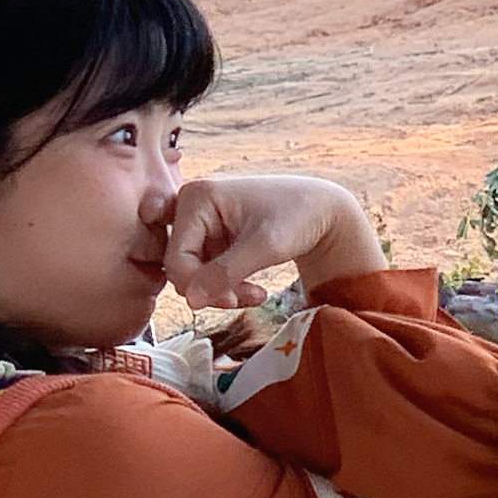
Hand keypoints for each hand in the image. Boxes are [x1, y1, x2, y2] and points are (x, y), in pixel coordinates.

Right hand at [160, 172, 381, 309]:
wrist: (320, 210)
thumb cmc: (298, 217)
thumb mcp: (264, 247)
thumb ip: (225, 273)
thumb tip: (190, 301)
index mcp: (196, 197)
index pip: (176, 257)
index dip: (198, 286)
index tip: (232, 300)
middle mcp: (190, 205)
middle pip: (181, 266)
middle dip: (212, 289)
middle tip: (246, 299)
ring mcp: (199, 221)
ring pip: (193, 274)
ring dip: (222, 291)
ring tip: (256, 295)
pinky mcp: (210, 237)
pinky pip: (206, 272)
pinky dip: (227, 286)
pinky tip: (253, 289)